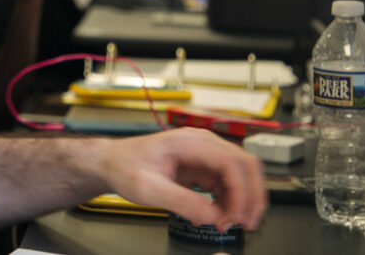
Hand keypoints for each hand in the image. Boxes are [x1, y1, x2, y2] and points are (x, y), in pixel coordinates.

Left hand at [96, 128, 266, 231]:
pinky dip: (231, 202)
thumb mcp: (149, 189)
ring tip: (229, 223)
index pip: (232, 163)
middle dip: (251, 196)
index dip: (241, 192)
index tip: (236, 217)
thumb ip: (182, 202)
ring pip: (240, 176)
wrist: (112, 162)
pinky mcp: (203, 168)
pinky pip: (228, 185)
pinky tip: (220, 217)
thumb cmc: (125, 166)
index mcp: (190, 142)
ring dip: (242, 201)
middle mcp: (203, 144)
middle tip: (247, 223)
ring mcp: (205, 155)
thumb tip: (214, 217)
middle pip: (246, 166)